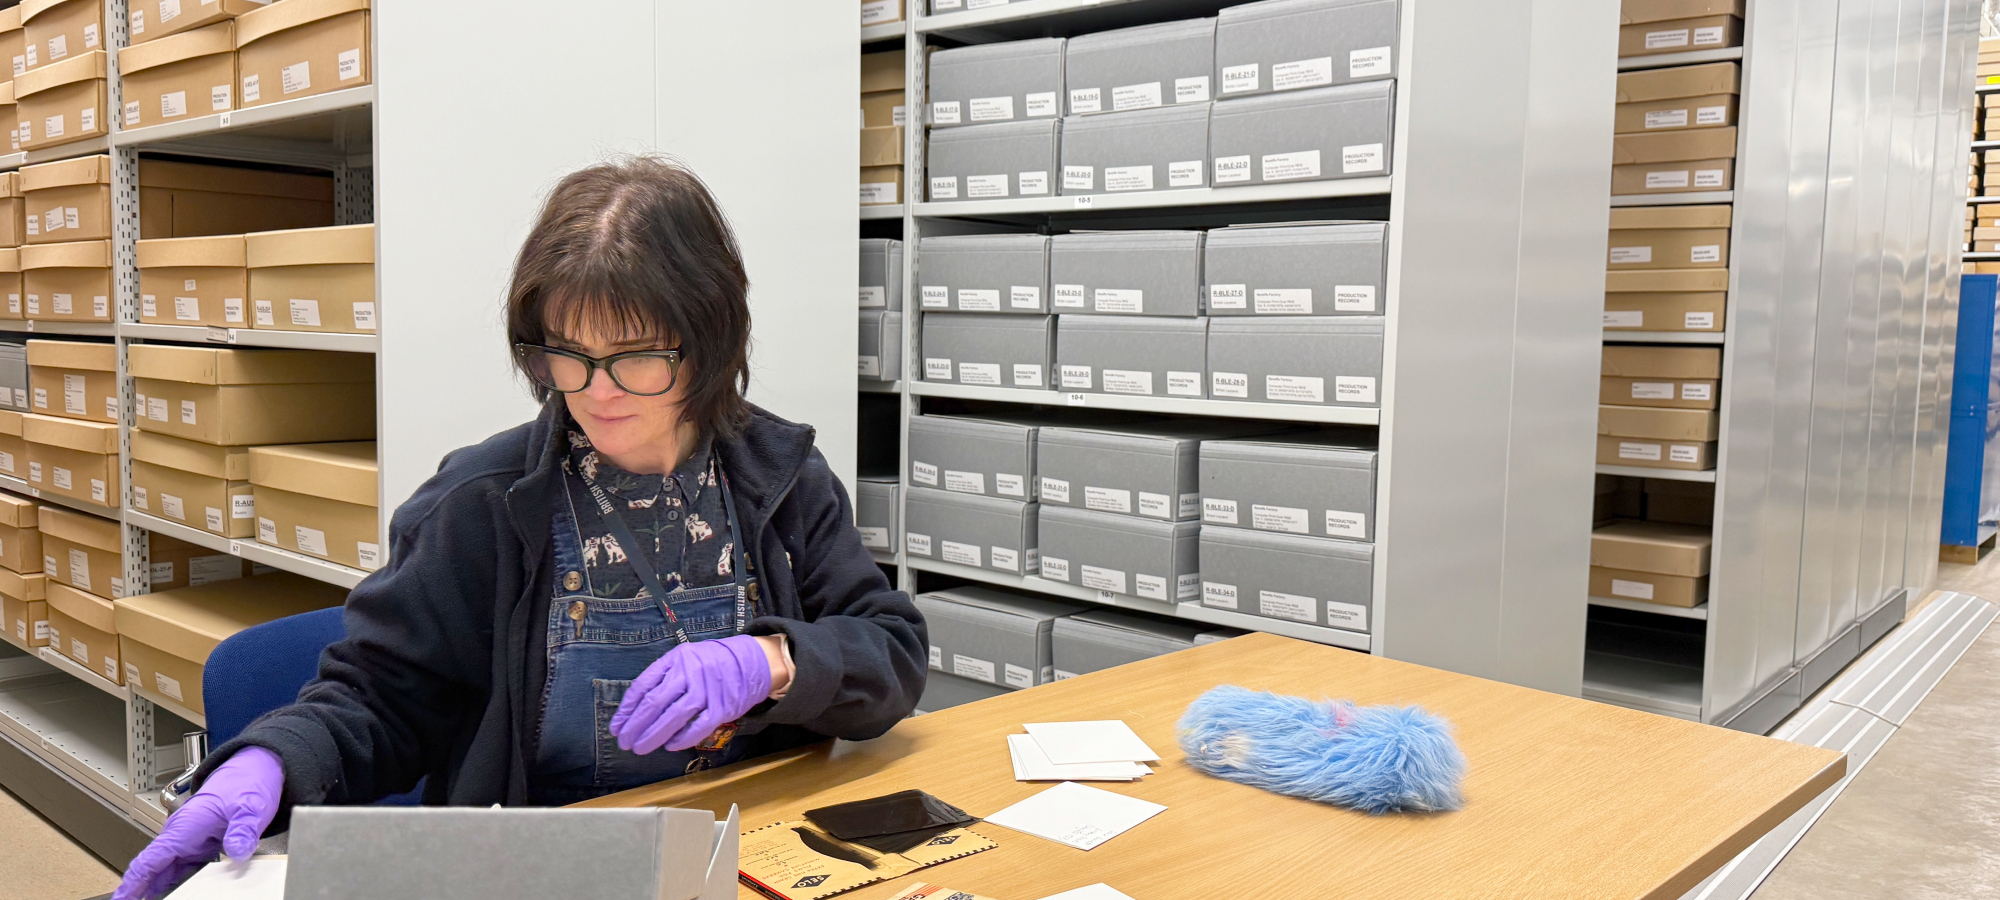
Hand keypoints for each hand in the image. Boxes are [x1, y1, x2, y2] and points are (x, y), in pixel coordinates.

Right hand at [113, 746, 283, 899]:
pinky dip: (176, 886)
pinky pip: (182, 870)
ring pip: (166, 872)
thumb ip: (244, 829)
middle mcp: (181, 836)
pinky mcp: (200, 848)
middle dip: (142, 892)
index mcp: (185, 827)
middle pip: (154, 870)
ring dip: (158, 890)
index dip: (133, 882)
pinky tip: (177, 896)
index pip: (150, 859)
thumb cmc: (246, 784)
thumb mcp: (251, 807)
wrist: (253, 771)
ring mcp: (188, 843)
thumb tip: (238, 850)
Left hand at [608, 634, 772, 754]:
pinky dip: (683, 738)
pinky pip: (699, 726)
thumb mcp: (684, 658)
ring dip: (654, 735)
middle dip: (636, 726)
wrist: (749, 661)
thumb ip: (663, 677)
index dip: (627, 709)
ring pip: (674, 716)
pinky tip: (670, 746)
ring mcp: (707, 690)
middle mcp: (689, 672)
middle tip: (625, 743)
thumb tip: (636, 708)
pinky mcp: (723, 706)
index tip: (617, 727)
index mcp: (675, 659)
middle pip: (655, 703)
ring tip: (641, 748)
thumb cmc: (710, 663)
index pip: (643, 685)